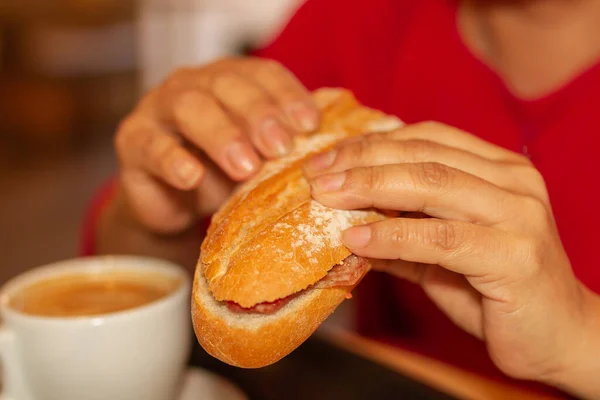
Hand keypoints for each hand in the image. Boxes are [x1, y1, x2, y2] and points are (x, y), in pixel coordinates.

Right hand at [115, 57, 317, 233]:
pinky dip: (173, 160)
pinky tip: (193, 177)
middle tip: (281, 147)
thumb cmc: (221, 174)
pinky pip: (151, 145)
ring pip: (188, 107)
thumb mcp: (256, 159)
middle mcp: (193, 86)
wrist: (173, 204)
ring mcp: (159, 110)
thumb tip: (329, 150)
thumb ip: (281, 147)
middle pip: (226, 85)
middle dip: (258, 114)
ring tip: (245, 167)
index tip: (310, 125)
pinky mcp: (133, 142)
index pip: (261, 73)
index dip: (287, 95)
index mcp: (229, 81)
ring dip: (221, 135)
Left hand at [303, 122, 595, 384]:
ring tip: (328, 197)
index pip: (426, 139)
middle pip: (423, 156)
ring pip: (432, 186)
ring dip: (370, 188)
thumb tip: (344, 222)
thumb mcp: (441, 253)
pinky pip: (440, 238)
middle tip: (316, 175)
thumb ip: (401, 231)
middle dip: (361, 162)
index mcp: (498, 169)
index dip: (371, 144)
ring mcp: (519, 214)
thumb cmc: (496, 290)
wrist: (559, 337)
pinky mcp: (515, 255)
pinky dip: (392, 236)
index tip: (327, 158)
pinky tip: (356, 239)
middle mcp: (514, 181)